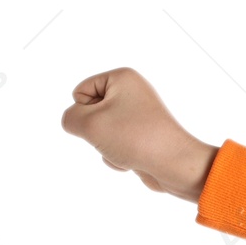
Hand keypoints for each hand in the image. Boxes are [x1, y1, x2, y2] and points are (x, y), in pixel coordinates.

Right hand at [60, 67, 218, 202]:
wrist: (176, 166)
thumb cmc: (135, 139)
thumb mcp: (88, 124)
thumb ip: (69, 118)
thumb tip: (75, 124)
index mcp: (122, 77)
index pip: (80, 93)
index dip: (84, 112)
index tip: (107, 120)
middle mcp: (133, 93)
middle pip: (90, 114)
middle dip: (96, 132)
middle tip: (118, 137)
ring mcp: (139, 117)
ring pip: (101, 133)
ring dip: (107, 147)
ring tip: (128, 150)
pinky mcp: (142, 138)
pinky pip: (115, 147)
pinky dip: (119, 157)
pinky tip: (135, 161)